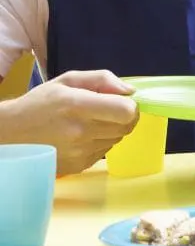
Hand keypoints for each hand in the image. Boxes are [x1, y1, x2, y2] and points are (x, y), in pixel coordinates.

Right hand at [0, 70, 138, 174]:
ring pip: (117, 139)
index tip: (124, 101)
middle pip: (126, 127)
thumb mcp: (68, 80)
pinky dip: (101, 142)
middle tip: (110, 110)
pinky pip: (105, 151)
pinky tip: (84, 135)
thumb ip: (102, 80)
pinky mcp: (79, 165)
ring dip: (112, 129)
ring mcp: (81, 152)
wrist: (12, 134)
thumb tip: (130, 91)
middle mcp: (81, 131)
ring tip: (92, 122)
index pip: (126, 112)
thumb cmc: (41, 102)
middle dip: (125, 117)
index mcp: (79, 105)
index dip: (131, 106)